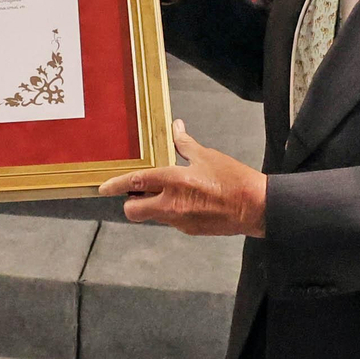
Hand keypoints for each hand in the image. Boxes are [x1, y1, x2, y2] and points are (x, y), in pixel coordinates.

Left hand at [98, 119, 266, 237]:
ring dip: (153, 206)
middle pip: (133, 210)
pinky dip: (171, 212)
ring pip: (152, 216)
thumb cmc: (233, 180)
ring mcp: (179, 221)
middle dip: (130, 202)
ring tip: (170, 192)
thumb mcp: (207, 156)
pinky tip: (188, 202)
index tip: (104, 188)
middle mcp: (171, 204)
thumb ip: (185, 144)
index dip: (116, 186)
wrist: (255, 207)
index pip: (135, 183)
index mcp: (174, 181)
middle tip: (138, 193)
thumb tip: (176, 128)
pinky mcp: (188, 230)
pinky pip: (170, 221)